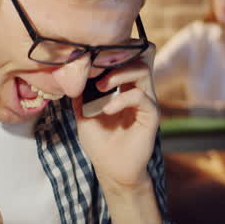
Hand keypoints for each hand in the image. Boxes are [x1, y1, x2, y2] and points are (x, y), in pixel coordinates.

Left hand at [73, 49, 160, 190]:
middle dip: (115, 61)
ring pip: (142, 72)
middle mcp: (139, 91)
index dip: (113, 54)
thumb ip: (81, 94)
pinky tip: (107, 110)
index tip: (92, 60)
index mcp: (125, 89)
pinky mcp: (151, 116)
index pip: (126, 60)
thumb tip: (73, 73)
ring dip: (118, 76)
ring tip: (100, 88)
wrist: (111, 169)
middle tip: (95, 76)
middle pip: (136, 59)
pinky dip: (121, 99)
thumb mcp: (84, 114)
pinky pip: (141, 97)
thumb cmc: (99, 142)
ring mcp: (147, 102)